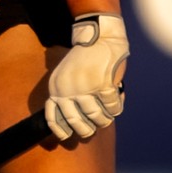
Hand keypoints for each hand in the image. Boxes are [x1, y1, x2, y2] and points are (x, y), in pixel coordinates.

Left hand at [45, 14, 128, 141]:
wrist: (100, 35)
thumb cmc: (85, 58)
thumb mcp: (67, 75)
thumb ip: (68, 95)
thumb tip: (75, 123)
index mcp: (56, 87)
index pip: (53, 116)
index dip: (61, 130)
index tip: (67, 137)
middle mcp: (68, 89)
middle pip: (76, 121)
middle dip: (86, 130)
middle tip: (92, 130)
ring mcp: (86, 88)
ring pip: (97, 117)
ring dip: (104, 119)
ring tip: (108, 116)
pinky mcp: (104, 85)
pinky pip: (112, 107)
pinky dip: (117, 106)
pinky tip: (118, 100)